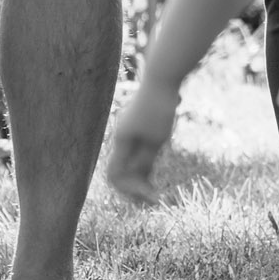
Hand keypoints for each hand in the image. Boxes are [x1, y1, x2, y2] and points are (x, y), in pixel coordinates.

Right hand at [105, 80, 178, 204]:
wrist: (163, 78)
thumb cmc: (159, 107)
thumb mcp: (156, 139)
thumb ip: (145, 161)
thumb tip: (138, 180)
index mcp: (122, 140)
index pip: (115, 175)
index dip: (130, 190)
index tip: (149, 197)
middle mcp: (122, 138)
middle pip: (120, 172)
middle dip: (135, 189)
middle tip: (154, 201)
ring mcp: (129, 133)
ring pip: (130, 164)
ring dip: (141, 180)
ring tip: (155, 194)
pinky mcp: (139, 128)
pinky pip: (138, 154)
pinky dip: (145, 168)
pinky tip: (156, 176)